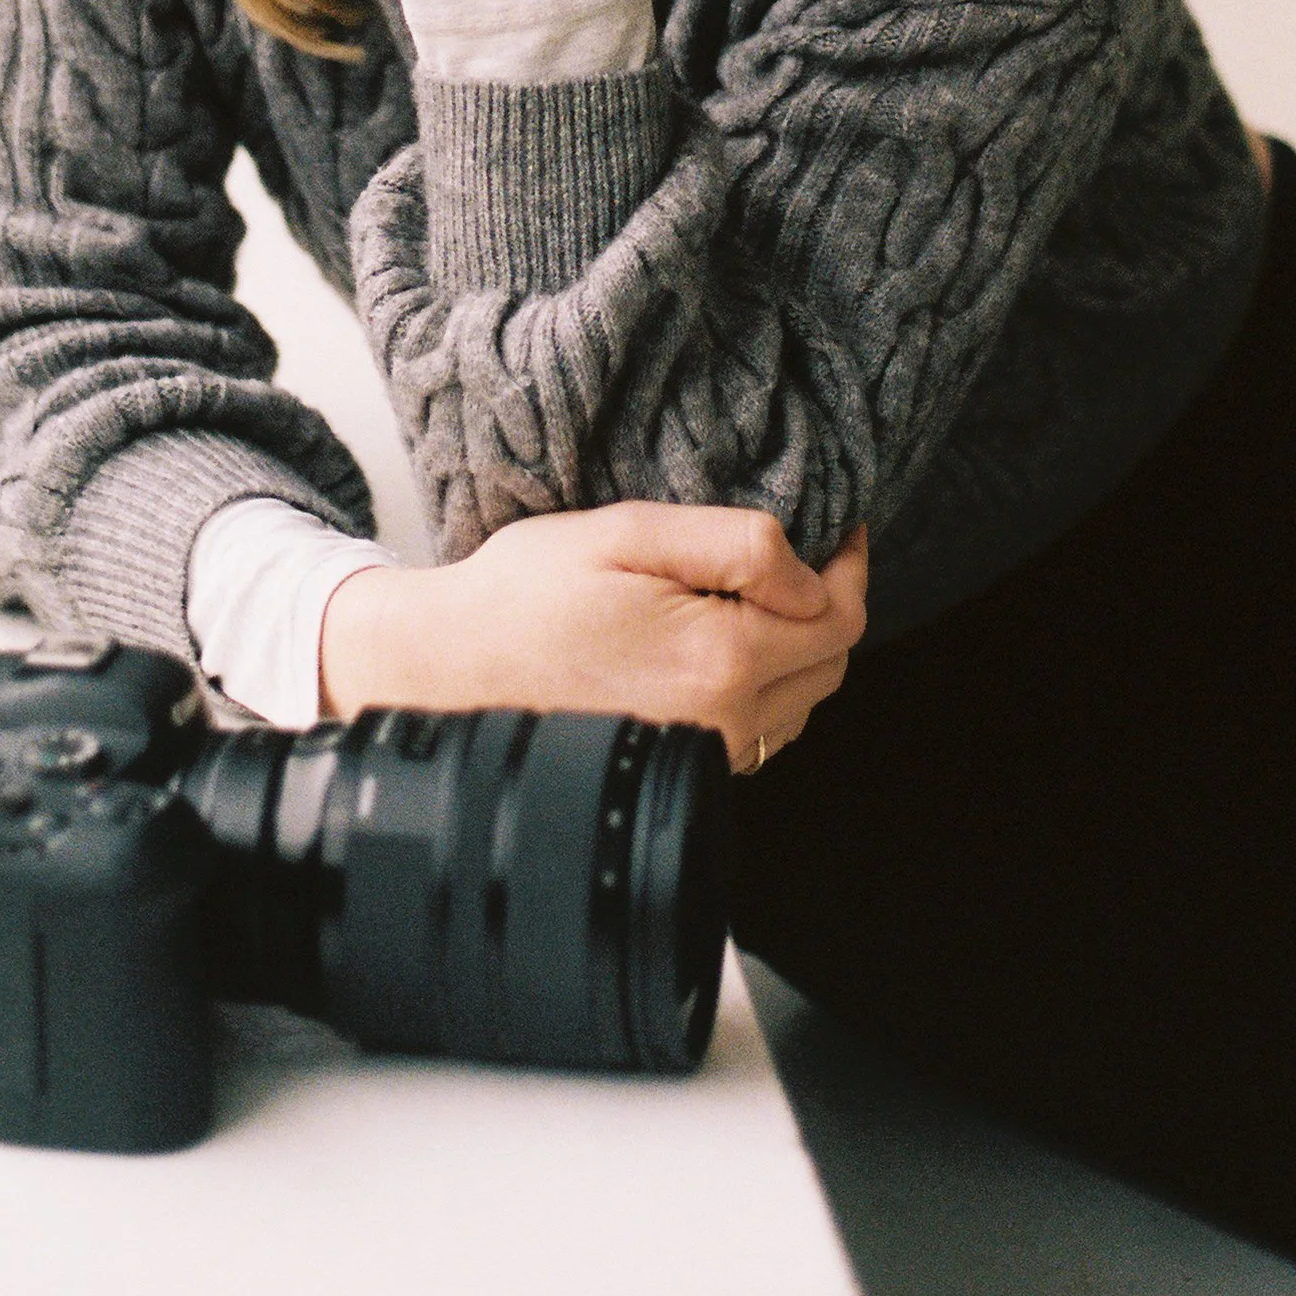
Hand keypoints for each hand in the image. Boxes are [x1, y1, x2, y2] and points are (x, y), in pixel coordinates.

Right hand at [319, 502, 868, 773]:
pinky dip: (764, 685)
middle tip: (806, 551)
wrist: (445, 668)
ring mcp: (704, 758)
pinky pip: (760, 730)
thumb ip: (738, 545)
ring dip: (800, 647)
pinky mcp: (681, 770)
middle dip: (830, 603)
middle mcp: (725, 724)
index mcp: (722, 661)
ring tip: (762, 593)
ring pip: (801, 702)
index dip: (850, 564)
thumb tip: (811, 574)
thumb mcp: (629, 532)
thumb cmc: (526, 593)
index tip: (841, 525)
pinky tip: (724, 642)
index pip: (840, 618)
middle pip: (830, 664)